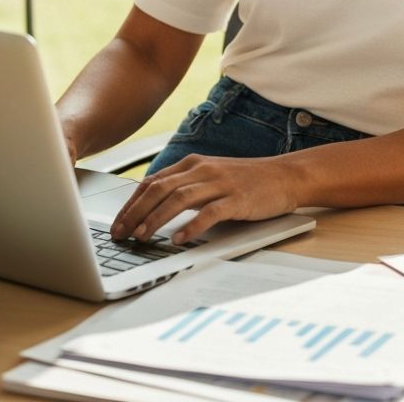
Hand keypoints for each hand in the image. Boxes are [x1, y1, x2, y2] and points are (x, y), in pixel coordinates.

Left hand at [110, 153, 298, 243]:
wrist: (286, 175)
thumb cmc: (247, 180)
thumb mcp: (212, 177)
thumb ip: (185, 186)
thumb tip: (151, 208)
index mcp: (194, 163)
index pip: (153, 181)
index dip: (131, 204)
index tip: (117, 224)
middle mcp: (204, 169)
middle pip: (161, 188)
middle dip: (136, 213)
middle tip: (121, 234)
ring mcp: (221, 183)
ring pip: (180, 198)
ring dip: (157, 219)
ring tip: (142, 237)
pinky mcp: (238, 199)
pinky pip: (210, 212)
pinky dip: (191, 226)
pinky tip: (178, 239)